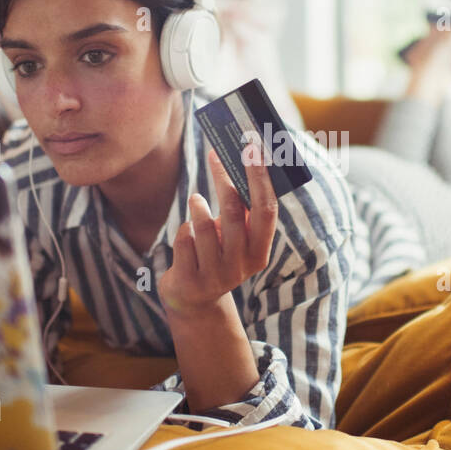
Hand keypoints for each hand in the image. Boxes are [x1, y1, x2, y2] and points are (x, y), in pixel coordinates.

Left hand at [157, 143, 278, 316]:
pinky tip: (186, 234)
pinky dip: (183, 230)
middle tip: (214, 156)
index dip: (260, 178)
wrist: (193, 300)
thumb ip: (241, 213)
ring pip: (203, 227)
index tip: (252, 149)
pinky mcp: (191, 281)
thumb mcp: (235, 239)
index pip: (266, 210)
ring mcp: (216, 276)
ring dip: (197, 207)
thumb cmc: (216, 255)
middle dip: (223, 179)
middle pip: (234, 212)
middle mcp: (241, 266)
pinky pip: (184, 240)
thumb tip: (241, 164)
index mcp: (260, 252)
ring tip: (196, 200)